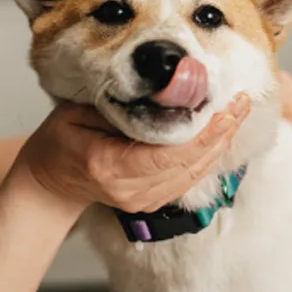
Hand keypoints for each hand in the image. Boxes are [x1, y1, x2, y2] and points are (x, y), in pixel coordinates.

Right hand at [16, 95, 251, 212]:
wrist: (49, 179)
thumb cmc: (60, 140)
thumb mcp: (77, 113)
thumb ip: (119, 105)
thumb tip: (164, 88)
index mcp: (109, 167)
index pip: (168, 154)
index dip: (203, 133)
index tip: (226, 108)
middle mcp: (130, 191)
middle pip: (188, 164)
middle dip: (220, 133)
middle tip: (241, 103)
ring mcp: (142, 202)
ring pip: (193, 174)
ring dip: (219, 144)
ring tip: (237, 113)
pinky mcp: (151, 203)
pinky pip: (188, 179)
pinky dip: (207, 156)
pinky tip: (221, 134)